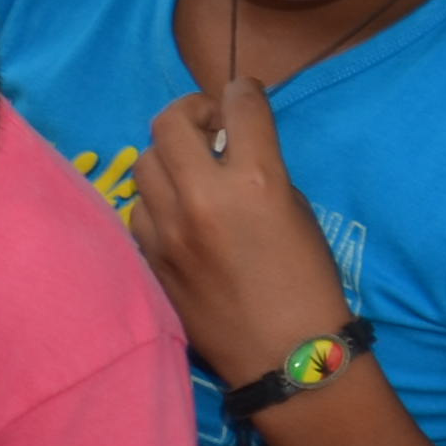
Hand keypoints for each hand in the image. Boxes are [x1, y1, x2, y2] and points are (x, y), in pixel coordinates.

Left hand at [130, 73, 354, 391]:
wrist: (284, 353)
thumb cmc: (306, 280)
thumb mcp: (295, 209)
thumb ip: (259, 168)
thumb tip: (228, 143)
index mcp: (256, 180)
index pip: (239, 103)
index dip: (242, 92)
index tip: (241, 97)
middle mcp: (204, 198)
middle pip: (170, 121)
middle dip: (191, 112)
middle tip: (208, 127)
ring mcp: (168, 230)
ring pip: (145, 162)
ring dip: (169, 158)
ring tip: (191, 174)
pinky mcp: (149, 257)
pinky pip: (139, 208)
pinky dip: (157, 202)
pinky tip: (178, 215)